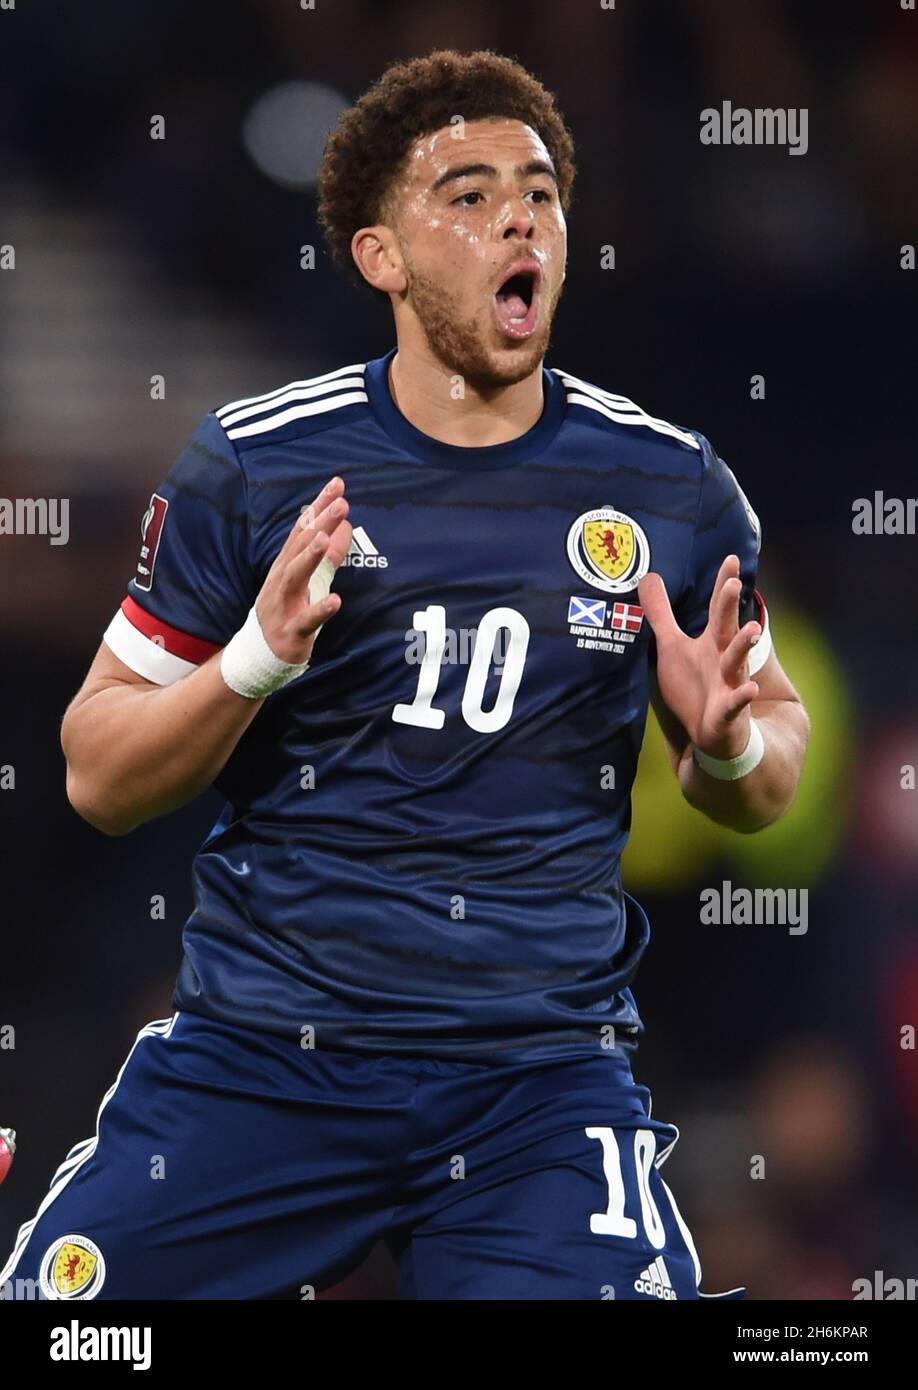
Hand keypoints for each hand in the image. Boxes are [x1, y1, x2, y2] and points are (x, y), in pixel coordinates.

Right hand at [255, 477, 351, 664]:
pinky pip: (306, 620)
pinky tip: (336, 601)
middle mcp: (282, 579)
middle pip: (300, 546)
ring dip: (309, 557)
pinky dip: (319, 610)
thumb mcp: (311, 579)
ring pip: (295, 577)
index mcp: (287, 564)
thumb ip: (330, 555)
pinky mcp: (291, 631)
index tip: (337, 484)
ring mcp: (284, 604)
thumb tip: (345, 527)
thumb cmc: (288, 610)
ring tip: (325, 539)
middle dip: (319, 523)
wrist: (260, 653)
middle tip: (340, 502)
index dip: (319, 506)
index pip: (304, 529)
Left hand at [637, 554, 761, 758]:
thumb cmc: (693, 684)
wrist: (708, 730)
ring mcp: (729, 682)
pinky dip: (743, 696)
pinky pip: (736, 702)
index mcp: (711, 641)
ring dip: (743, 645)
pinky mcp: (728, 710)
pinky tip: (750, 690)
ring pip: (737, 661)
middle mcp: (723, 657)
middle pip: (726, 628)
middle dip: (729, 607)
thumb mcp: (671, 647)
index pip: (717, 608)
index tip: (731, 559)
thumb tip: (648, 578)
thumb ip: (660, 614)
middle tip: (733, 583)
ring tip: (752, 628)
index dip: (723, 583)